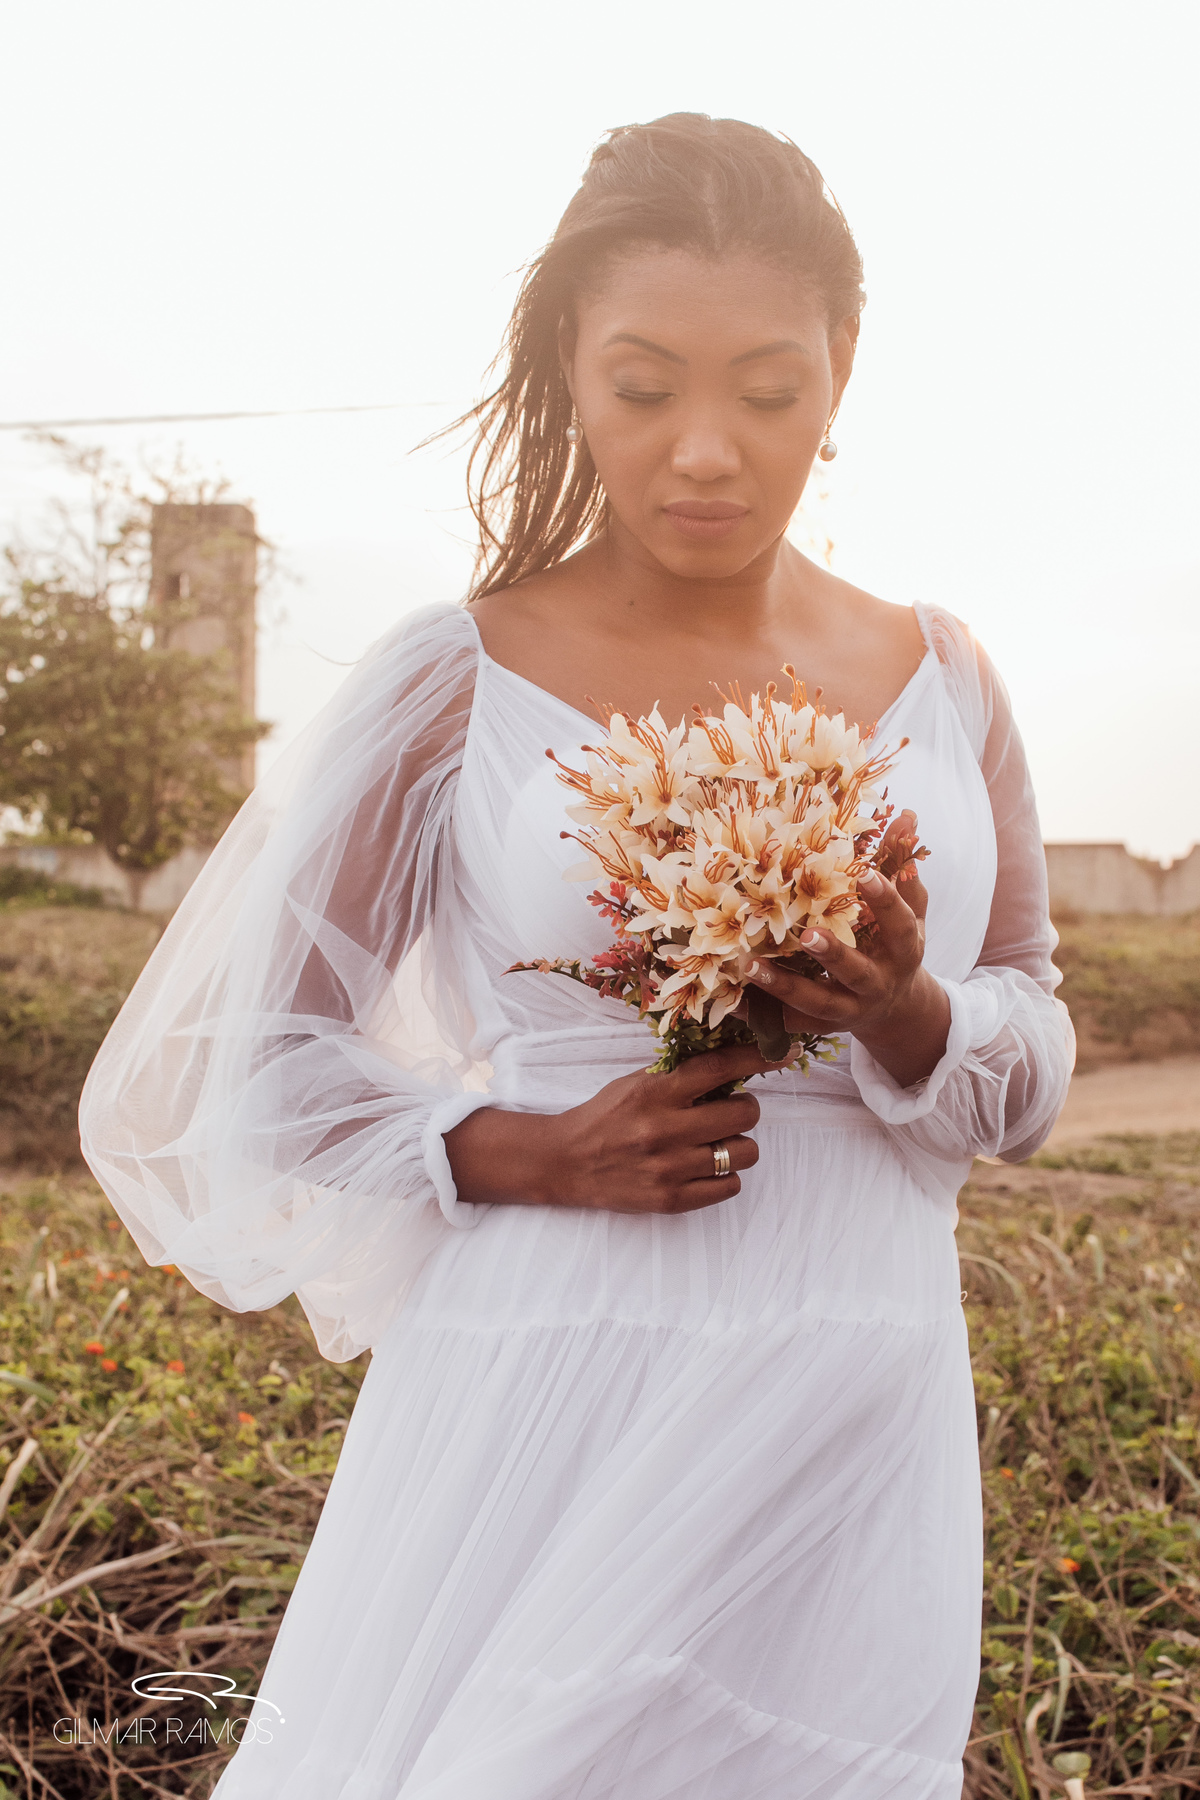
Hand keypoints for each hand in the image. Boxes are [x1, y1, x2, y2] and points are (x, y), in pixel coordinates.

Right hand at [444, 1043, 786, 1214]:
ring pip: (744, 1152)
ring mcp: (671, 1168)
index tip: (780, 1053)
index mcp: (656, 1092)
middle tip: (730, 1109)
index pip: (719, 1068)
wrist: (566, 1162)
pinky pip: (730, 1186)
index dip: (756, 1057)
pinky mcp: (673, 1199)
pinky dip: (725, 1174)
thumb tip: (734, 1063)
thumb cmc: (605, 1117)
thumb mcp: (637, 1084)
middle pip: (744, 1113)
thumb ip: (680, 1076)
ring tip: (716, 1141)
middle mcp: (666, 1129)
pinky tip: (706, 1166)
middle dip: (745, 1107)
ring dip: (738, 1144)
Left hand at [745, 810, 950, 1089]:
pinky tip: (730, 999)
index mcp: (903, 950)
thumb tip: (905, 815)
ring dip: (783, 986)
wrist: (895, 1012)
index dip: (886, 899)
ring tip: (749, 966)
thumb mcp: (908, 910)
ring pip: (816, 1002)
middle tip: (808, 934)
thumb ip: (900, 865)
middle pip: (856, 972)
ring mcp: (848, 1010)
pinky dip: (759, 1014)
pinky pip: (788, 1023)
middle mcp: (877, 983)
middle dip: (834, 954)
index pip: (899, 924)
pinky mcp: (821, 1027)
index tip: (864, 873)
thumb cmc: (894, 946)